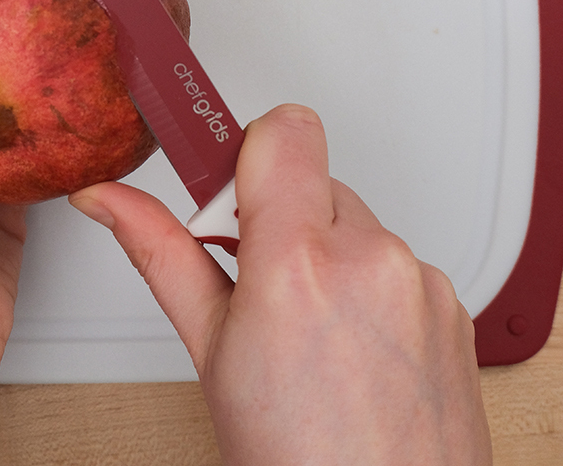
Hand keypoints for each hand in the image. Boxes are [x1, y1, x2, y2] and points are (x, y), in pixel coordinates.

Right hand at [70, 104, 491, 465]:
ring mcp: (422, 283)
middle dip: (273, 215)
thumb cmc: (296, 460)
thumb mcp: (209, 352)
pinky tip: (347, 345)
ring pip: (354, 222)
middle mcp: (373, 259)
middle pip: (312, 177)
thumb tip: (109, 200)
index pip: (283, 129)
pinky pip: (396, 262)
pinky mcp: (453, 307)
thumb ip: (159, 253)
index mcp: (300, 262)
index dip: (243, 152)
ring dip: (323, 253)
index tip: (219, 186)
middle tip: (251, 281)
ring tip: (304, 329)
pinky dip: (367, 287)